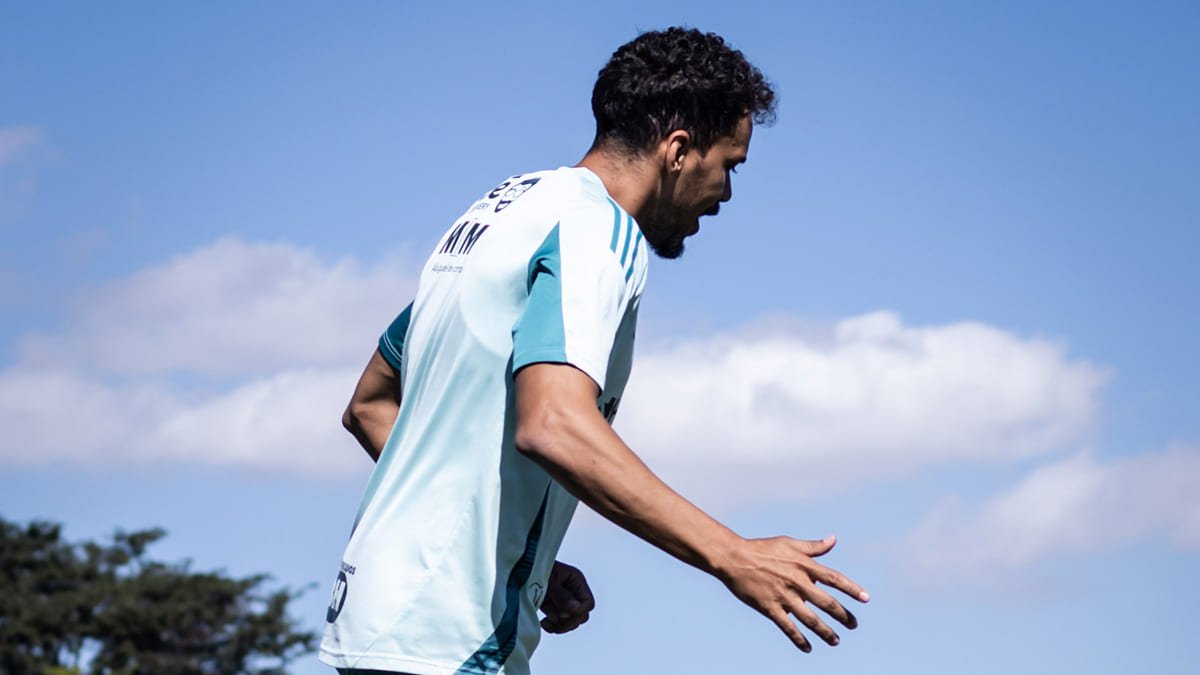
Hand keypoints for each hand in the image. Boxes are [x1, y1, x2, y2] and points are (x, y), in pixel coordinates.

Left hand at [539, 561, 594, 633]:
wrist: (518, 568)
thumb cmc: (533, 567)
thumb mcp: (548, 580)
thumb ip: (561, 595)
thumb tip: (576, 609)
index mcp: (575, 580)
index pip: (588, 603)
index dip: (579, 612)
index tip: (564, 614)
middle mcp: (572, 591)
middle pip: (582, 616)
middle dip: (569, 621)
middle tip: (554, 620)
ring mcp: (563, 601)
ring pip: (571, 622)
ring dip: (560, 626)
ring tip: (545, 622)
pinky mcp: (553, 607)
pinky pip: (560, 623)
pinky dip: (553, 627)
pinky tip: (543, 623)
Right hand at [719, 534, 868, 652]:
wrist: (734, 558)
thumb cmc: (762, 548)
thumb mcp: (789, 543)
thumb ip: (813, 546)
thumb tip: (833, 540)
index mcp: (803, 565)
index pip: (833, 578)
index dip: (851, 588)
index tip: (866, 598)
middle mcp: (797, 582)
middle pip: (826, 602)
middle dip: (843, 615)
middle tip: (853, 625)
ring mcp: (784, 596)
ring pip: (810, 619)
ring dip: (825, 632)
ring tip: (836, 641)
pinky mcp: (770, 608)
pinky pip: (788, 628)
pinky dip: (799, 639)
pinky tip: (808, 648)